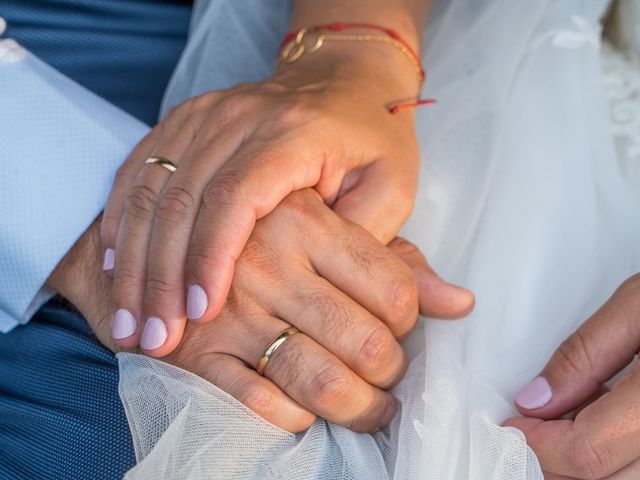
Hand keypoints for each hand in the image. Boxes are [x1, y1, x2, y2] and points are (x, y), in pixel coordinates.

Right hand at [100, 42, 423, 355]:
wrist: (344, 81)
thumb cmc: (373, 141)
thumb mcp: (392, 187)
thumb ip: (360, 239)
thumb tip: (317, 297)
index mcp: (293, 132)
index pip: (236, 195)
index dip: (212, 255)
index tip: (201, 313)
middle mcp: (239, 115)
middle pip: (182, 196)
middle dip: (162, 274)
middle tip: (155, 337)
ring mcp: (205, 113)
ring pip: (150, 186)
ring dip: (133, 258)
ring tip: (129, 319)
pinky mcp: (185, 119)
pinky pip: (138, 170)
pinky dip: (120, 221)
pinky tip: (112, 266)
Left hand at [503, 274, 639, 478]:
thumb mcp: (639, 305)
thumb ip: (586, 354)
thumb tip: (535, 400)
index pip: (589, 454)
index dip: (539, 445)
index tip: (513, 425)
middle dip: (557, 466)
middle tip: (533, 433)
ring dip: (587, 471)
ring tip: (566, 431)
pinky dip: (619, 467)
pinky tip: (606, 432)